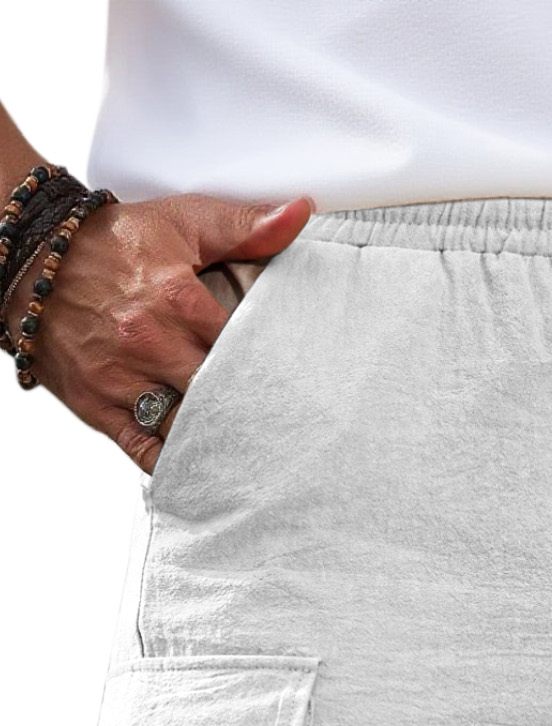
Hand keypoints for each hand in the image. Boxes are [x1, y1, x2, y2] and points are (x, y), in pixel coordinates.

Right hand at [2, 191, 312, 472]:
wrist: (29, 259)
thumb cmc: (110, 244)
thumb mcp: (181, 222)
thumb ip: (244, 225)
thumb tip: (301, 214)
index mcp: (178, 301)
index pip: (248, 347)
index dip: (277, 364)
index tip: (301, 376)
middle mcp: (150, 345)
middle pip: (222, 392)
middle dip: (255, 406)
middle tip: (290, 421)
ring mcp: (121, 380)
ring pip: (188, 427)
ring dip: (222, 436)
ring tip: (257, 445)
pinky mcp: (98, 406)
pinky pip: (145, 450)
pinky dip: (177, 463)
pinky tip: (206, 465)